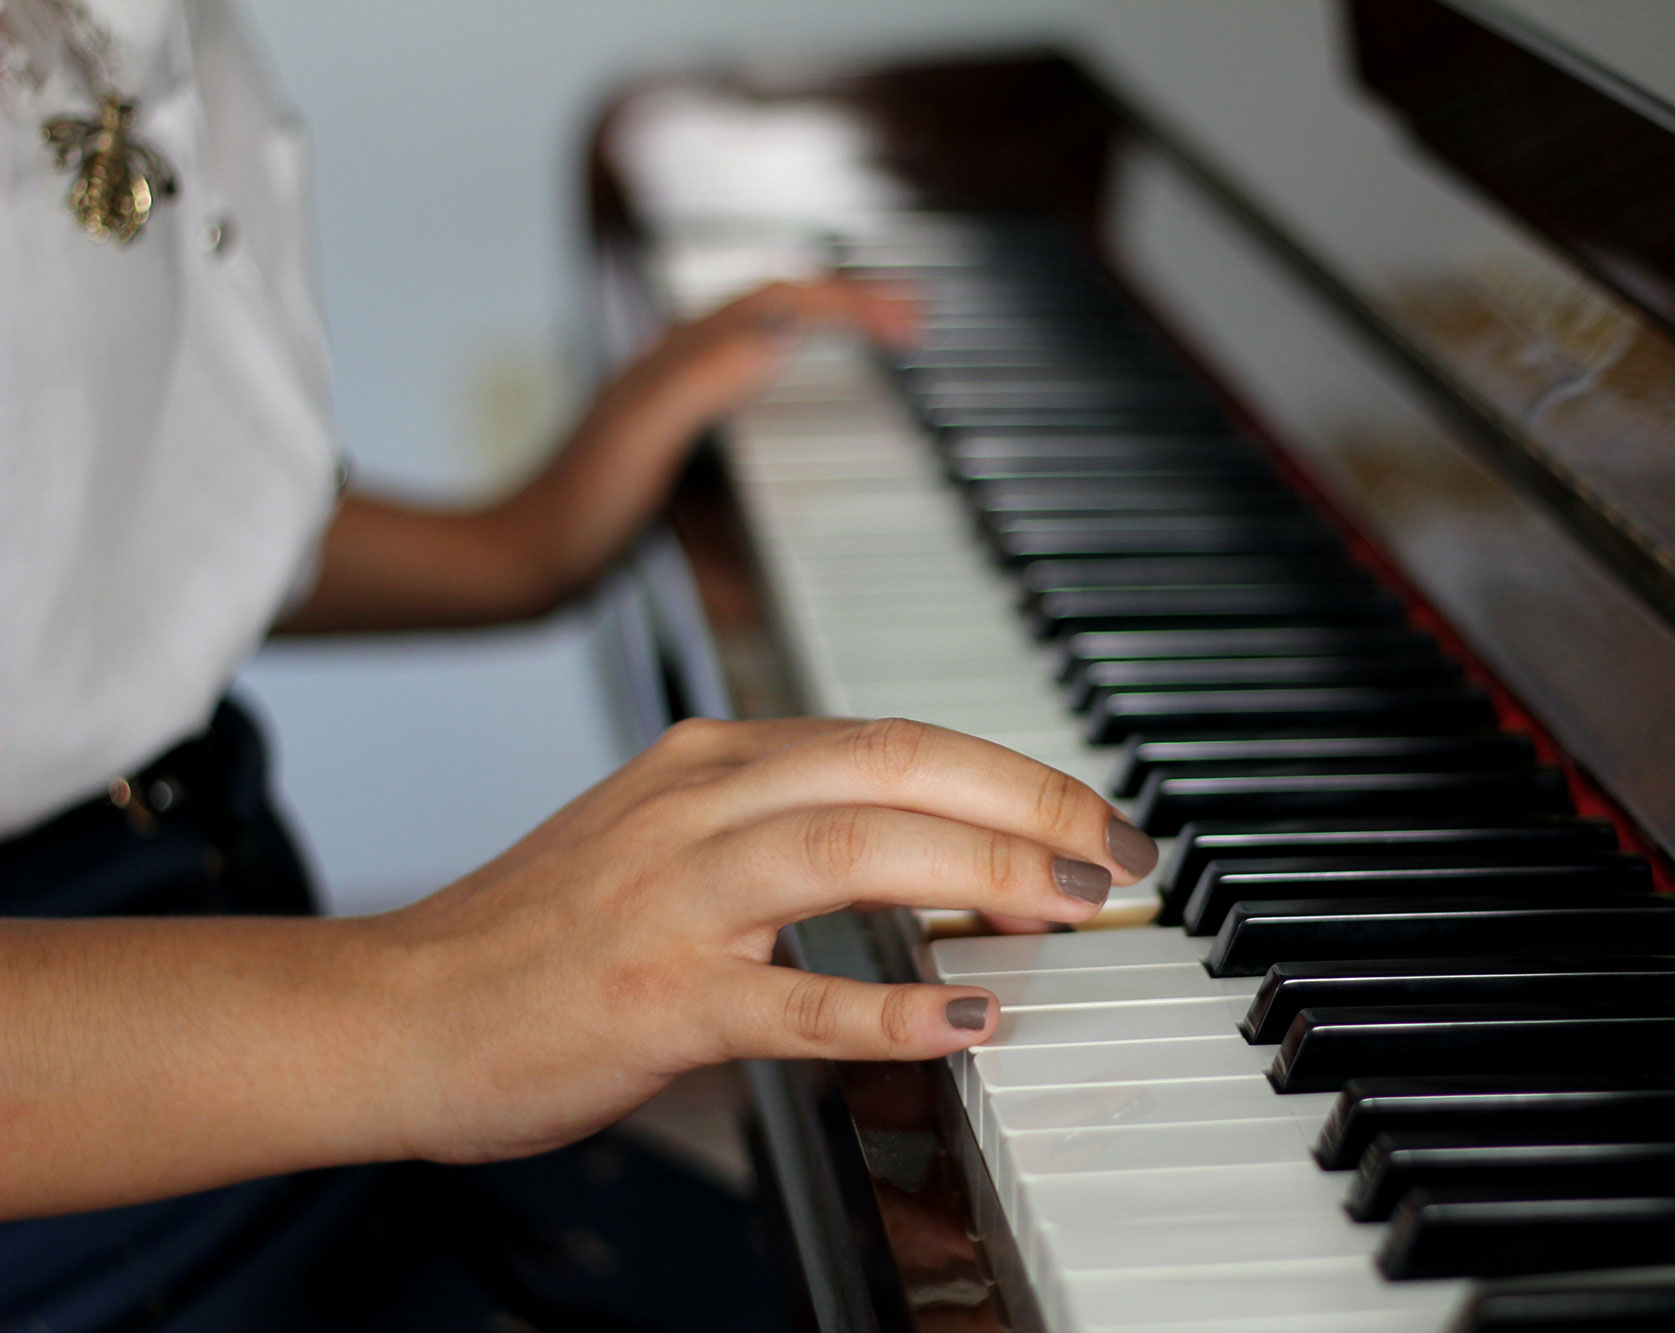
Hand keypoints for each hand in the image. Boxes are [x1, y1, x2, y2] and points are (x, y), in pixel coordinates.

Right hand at [377, 717, 1156, 1165]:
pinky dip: (889, 1007)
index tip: (1086, 810)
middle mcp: (697, 805)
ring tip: (1068, 907)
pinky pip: (791, 1000)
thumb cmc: (534, 933)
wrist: (391, 1008)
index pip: (893, 736)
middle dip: (1027, 800)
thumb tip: (925, 850)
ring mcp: (673, 900)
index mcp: (709, 761)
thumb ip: (782, 826)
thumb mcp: (664, 837)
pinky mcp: (652, 1000)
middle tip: (1115, 851)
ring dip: (981, 871)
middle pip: (894, 768)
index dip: (1009, 769)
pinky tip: (966, 1020)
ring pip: (854, 852)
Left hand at [519, 277, 918, 592]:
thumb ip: (708, 374)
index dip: (853, 302)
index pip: (782, 301)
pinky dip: (795, 414)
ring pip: (767, 357)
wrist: (517, 568)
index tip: (910, 320)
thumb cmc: (573, 511)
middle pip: (780, 313)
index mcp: (680, 359)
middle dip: (849, 306)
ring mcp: (679, 414)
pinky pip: (751, 418)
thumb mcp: (646, 432)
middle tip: (912, 317)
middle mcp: (680, 374)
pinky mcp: (678, 458)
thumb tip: (783, 329)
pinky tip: (814, 443)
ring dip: (827, 348)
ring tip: (881, 354)